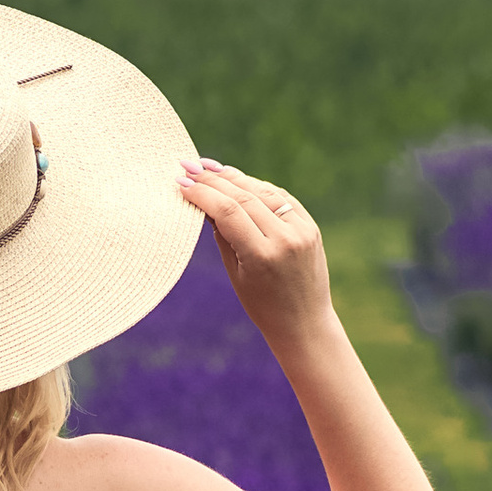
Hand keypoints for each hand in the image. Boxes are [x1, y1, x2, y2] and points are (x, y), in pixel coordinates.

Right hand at [180, 157, 332, 344]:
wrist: (304, 323)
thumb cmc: (262, 306)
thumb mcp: (235, 274)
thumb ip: (223, 236)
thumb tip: (206, 203)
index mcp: (262, 256)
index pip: (227, 212)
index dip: (202, 193)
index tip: (181, 183)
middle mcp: (284, 238)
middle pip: (243, 196)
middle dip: (213, 179)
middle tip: (189, 166)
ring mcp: (301, 230)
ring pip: (262, 191)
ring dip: (234, 177)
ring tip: (209, 168)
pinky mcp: (310, 226)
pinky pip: (280, 198)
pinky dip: (257, 187)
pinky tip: (238, 180)